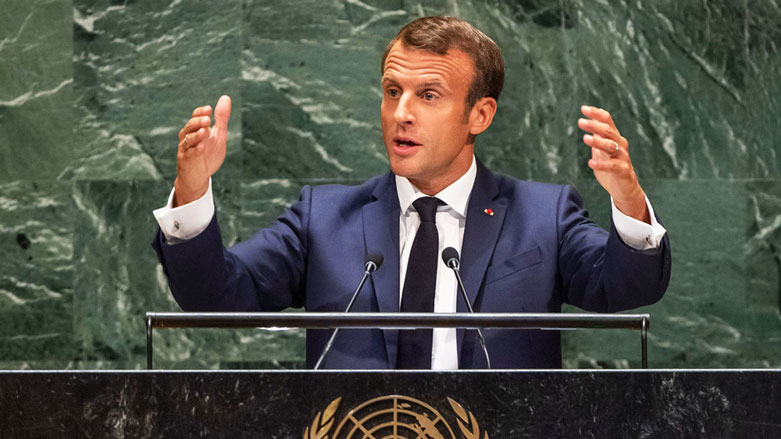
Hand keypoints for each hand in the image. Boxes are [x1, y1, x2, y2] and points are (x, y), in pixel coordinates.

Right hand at [174, 95, 231, 206]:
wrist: (198, 176)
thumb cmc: (208, 153)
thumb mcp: (218, 135)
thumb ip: (221, 118)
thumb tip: (226, 97)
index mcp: (195, 129)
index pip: (195, 116)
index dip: (201, 112)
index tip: (209, 109)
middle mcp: (188, 137)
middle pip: (190, 126)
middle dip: (198, 122)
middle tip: (207, 119)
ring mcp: (186, 148)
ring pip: (188, 139)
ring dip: (197, 135)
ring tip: (206, 131)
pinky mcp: (186, 160)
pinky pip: (190, 154)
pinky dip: (196, 150)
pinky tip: (202, 147)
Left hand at [578, 105, 649, 223]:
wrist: (624, 188)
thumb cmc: (611, 166)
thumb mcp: (601, 148)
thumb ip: (597, 135)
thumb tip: (590, 118)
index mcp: (614, 137)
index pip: (607, 121)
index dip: (596, 114)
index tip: (583, 109)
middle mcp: (620, 144)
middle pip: (608, 131)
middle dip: (594, 125)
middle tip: (580, 122)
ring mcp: (622, 157)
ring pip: (611, 146)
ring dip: (597, 142)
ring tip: (585, 138)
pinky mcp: (623, 171)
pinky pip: (612, 166)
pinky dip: (601, 164)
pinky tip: (590, 163)